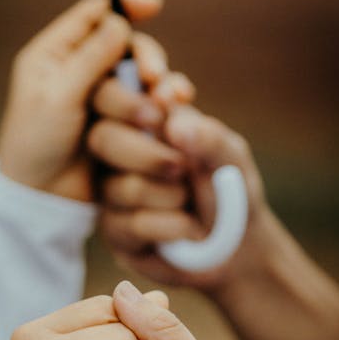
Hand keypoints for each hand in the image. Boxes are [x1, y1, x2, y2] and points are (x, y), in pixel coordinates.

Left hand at [0, 0, 163, 200]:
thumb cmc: (36, 146)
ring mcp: (101, 99)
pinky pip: (146, 104)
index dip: (124, 6)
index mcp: (54, 56)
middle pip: (124, 47)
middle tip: (153, 79)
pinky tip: (173, 110)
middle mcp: (80, 71)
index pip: (92, 16)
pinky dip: (160, 105)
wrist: (42, 199)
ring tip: (164, 104)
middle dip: (144, 60)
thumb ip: (89, 60)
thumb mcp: (57, 98)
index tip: (154, 4)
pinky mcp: (119, 124)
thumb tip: (119, 22)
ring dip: (153, 88)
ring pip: (138, 78)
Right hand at [89, 103, 270, 292]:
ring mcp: (112, 193)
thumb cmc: (229, 189)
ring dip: (170, 197)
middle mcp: (119, 153)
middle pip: (102, 138)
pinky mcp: (114, 231)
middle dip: (148, 155)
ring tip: (189, 202)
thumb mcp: (230, 157)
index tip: (165, 104)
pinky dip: (172, 226)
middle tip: (181, 167)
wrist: (236, 245)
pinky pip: (132, 224)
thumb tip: (175, 126)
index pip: (113, 94)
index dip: (131, 96)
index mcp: (143, 121)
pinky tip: (187, 230)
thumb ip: (208, 137)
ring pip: (122, 187)